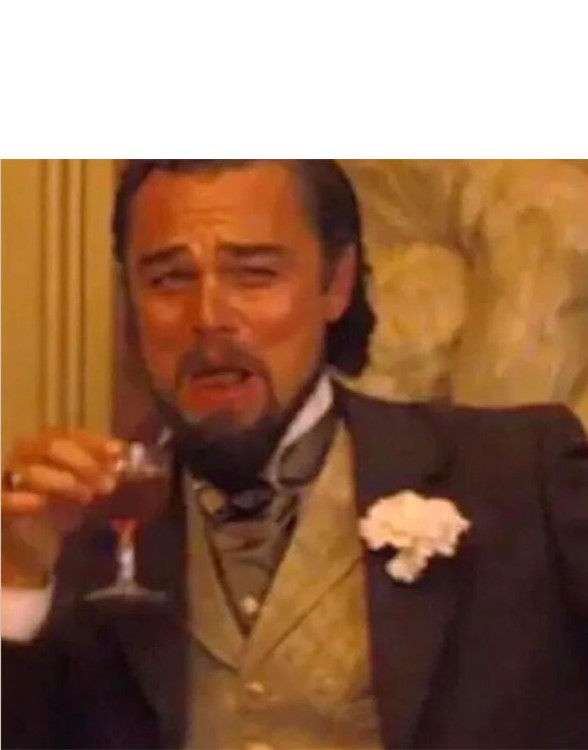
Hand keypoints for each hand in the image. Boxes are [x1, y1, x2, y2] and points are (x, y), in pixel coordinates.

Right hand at [2, 429, 123, 588]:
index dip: (95, 442)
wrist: (25, 547)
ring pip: (31, 470)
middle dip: (84, 463)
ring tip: (87, 496)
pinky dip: (20, 500)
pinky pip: (4, 499)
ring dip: (63, 481)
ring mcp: (7, 479)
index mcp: (45, 445)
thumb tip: (125, 458)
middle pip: (52, 446)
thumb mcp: (83, 489)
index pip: (70, 434)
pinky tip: (39, 504)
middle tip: (107, 484)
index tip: (118, 453)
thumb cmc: (58, 511)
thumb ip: (101, 472)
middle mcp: (23, 454)